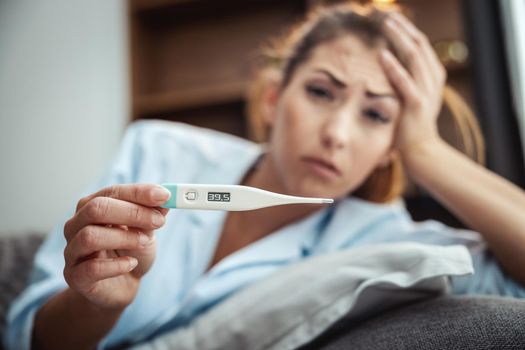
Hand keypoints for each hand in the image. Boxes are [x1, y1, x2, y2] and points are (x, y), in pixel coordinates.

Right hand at [63, 184, 170, 309]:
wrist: (122, 285)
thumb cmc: (131, 251)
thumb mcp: (146, 230)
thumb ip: (152, 213)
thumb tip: (165, 197)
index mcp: (92, 206)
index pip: (112, 192)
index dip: (139, 193)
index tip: (164, 196)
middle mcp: (76, 225)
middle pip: (96, 209)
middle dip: (132, 213)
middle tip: (159, 221)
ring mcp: (72, 251)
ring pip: (90, 236)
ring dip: (124, 237)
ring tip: (145, 243)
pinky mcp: (75, 277)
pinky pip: (92, 268)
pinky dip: (116, 265)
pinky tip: (131, 263)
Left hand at [379, 12, 445, 156]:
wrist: (421, 150)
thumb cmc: (411, 124)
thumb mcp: (411, 96)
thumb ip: (404, 79)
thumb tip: (388, 60)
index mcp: (432, 75)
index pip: (421, 44)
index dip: (406, 29)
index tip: (391, 18)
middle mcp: (433, 79)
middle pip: (419, 44)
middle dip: (403, 28)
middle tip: (386, 15)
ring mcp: (426, 91)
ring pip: (414, 56)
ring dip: (399, 38)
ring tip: (385, 24)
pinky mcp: (416, 104)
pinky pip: (405, 81)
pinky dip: (393, 66)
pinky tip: (382, 54)